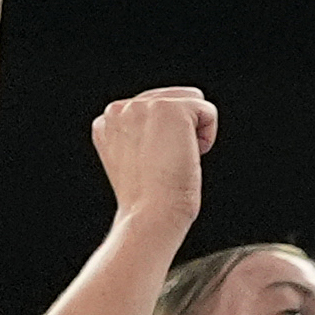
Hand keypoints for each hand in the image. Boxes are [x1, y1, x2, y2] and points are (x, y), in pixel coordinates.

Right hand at [89, 86, 215, 229]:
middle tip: (163, 166)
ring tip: (172, 160)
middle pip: (173, 99)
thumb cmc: (146, 201)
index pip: (152, 111)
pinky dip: (207, 138)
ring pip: (192, 103)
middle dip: (178, 132)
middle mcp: (119, 109)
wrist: (149, 215)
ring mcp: (143, 105)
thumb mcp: (132, 162)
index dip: (163, 140)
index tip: (151, 168)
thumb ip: (137, 135)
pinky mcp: (170, 107)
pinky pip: (208, 112)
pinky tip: (185, 157)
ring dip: (191, 134)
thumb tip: (163, 126)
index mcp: (106, 122)